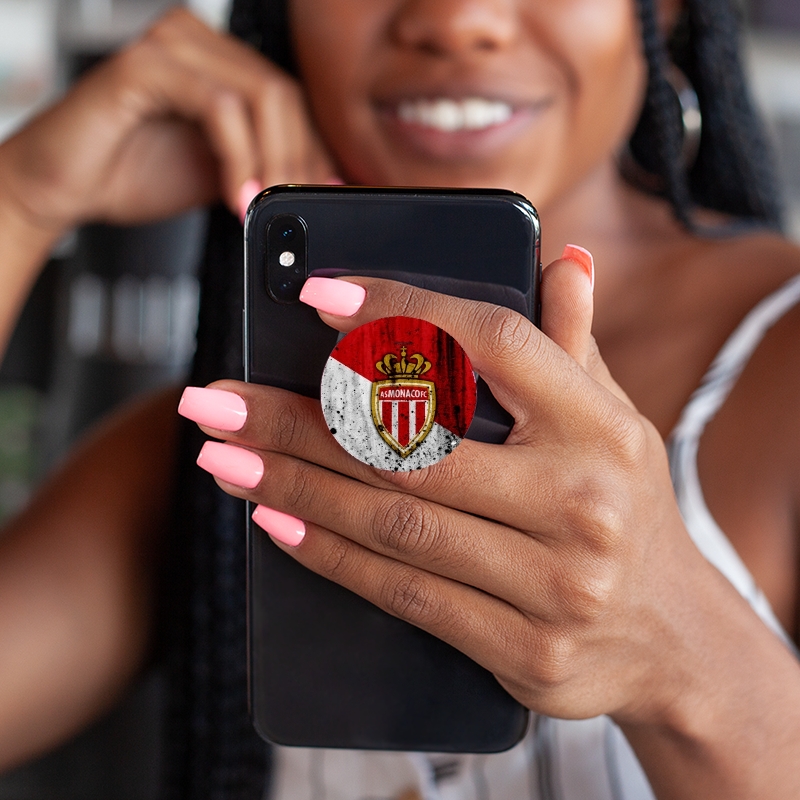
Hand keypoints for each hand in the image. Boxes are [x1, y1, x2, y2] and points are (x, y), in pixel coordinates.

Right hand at [0, 8, 335, 234]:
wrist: (64, 186)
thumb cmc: (130, 173)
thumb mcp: (220, 174)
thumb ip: (263, 167)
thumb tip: (316, 183)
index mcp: (218, 62)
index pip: (289, 99)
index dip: (313, 150)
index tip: (321, 195)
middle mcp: (197, 42)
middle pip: (283, 95)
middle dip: (298, 161)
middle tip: (293, 207)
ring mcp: (170, 46)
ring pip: (260, 96)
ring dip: (272, 161)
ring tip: (263, 206)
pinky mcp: (145, 65)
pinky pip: (219, 106)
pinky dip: (238, 157)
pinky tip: (236, 195)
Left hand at [184, 254, 715, 729]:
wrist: (672, 637)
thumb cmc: (623, 505)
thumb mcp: (614, 419)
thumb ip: (572, 343)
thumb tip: (560, 259)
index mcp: (602, 425)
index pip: (490, 343)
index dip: (400, 314)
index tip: (316, 296)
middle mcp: (582, 500)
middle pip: (412, 445)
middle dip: (298, 418)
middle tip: (214, 396)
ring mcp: (556, 582)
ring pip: (395, 522)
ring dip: (292, 484)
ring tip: (221, 454)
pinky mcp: (526, 650)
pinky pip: (405, 595)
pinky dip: (330, 554)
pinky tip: (274, 519)